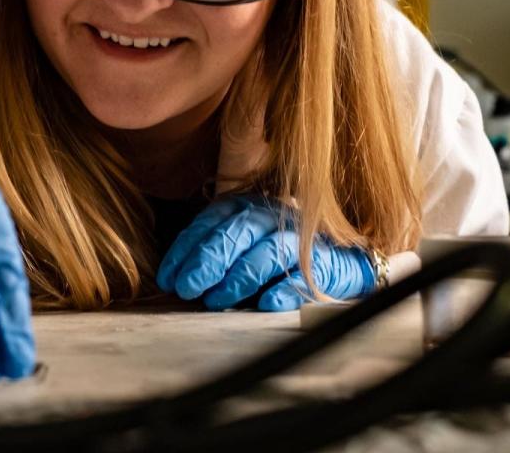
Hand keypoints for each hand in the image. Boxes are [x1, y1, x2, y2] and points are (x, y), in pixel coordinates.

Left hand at [156, 195, 375, 311]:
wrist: (341, 259)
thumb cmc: (278, 252)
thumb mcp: (242, 243)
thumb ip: (213, 251)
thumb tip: (174, 278)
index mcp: (247, 207)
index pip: (211, 221)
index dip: (186, 249)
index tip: (168, 278)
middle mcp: (272, 216)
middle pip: (237, 232)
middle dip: (208, 260)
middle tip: (187, 287)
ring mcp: (299, 239)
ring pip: (266, 252)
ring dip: (239, 277)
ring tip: (216, 300)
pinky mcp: (322, 266)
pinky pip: (300, 277)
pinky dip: (283, 290)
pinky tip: (265, 303)